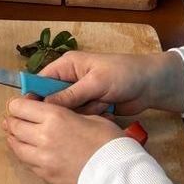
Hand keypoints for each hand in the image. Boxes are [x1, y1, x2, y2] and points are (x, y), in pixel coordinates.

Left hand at [4, 99, 124, 183]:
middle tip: (14, 118)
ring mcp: (42, 157)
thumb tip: (53, 110)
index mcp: (54, 116)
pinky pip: (25, 161)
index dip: (18, 104)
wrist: (116, 172)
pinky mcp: (45, 174)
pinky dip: (23, 153)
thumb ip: (66, 112)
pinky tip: (27, 149)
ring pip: (14, 145)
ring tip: (15, 133)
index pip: (19, 106)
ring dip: (13, 137)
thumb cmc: (109, 141)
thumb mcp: (90, 115)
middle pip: (13, 125)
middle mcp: (43, 136)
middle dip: (12, 120)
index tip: (22, 104)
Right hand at [35, 49, 183, 115]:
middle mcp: (70, 80)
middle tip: (77, 109)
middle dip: (64, 107)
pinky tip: (104, 112)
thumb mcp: (95, 82)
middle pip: (52, 99)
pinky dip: (91, 117)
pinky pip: (81, 117)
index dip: (34, 96)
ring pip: (67, 111)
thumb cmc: (123, 74)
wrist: (152, 85)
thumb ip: (70, 94)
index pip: (41, 81)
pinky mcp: (91, 107)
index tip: (31, 113)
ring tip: (100, 105)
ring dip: (82, 112)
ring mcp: (81, 95)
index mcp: (67, 66)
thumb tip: (45, 105)